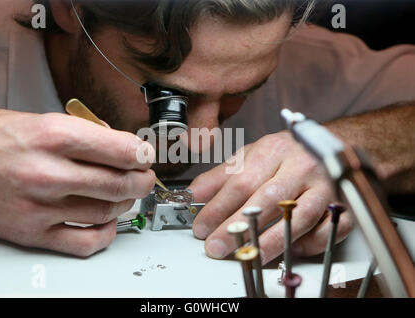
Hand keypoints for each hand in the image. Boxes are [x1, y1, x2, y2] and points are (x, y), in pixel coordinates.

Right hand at [0, 107, 155, 256]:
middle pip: (120, 183)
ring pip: (107, 212)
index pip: (120, 149)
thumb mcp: (36, 119)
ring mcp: (40, 206)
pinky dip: (105, 234)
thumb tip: (117, 145)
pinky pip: (84, 243)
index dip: (142, 154)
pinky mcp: (31, 232)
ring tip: (124, 195)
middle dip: (142, 180)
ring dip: (126, 203)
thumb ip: (81, 133)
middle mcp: (48, 172)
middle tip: (144, 177)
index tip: (145, 155)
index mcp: (52, 136)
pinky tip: (107, 222)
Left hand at [189, 131, 353, 263]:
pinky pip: (328, 229)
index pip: (241, 181)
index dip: (218, 206)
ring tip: (247, 254)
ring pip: (298, 217)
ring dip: (270, 241)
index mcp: (274, 150)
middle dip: (238, 226)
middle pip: (267, 199)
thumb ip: (222, 175)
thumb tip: (193, 194)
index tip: (201, 226)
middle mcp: (301, 166)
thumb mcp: (252, 154)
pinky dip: (308, 243)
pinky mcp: (344, 204)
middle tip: (217, 246)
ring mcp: (326, 185)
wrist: (336, 144)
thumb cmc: (289, 153)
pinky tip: (287, 249)